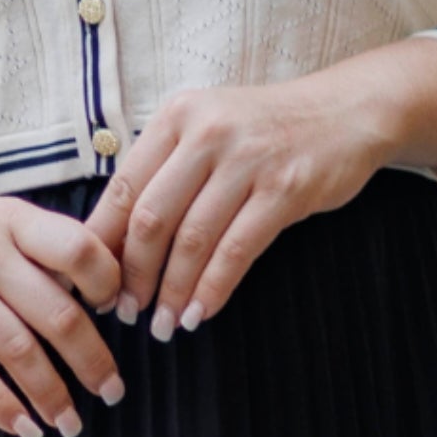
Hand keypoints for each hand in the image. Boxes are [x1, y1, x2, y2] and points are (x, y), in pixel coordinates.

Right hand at [0, 191, 126, 436]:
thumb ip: (39, 248)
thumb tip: (102, 295)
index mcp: (10, 217)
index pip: (79, 248)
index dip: (107, 284)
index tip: (115, 316)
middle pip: (55, 312)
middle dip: (91, 360)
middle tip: (112, 392)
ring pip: (18, 350)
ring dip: (52, 394)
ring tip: (70, 422)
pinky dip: (3, 407)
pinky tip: (24, 428)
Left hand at [83, 74, 388, 338]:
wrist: (343, 112)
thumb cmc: (264, 129)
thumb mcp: (207, 127)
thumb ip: (166, 168)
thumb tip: (114, 236)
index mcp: (177, 116)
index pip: (123, 186)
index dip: (103, 241)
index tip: (93, 280)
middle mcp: (206, 132)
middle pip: (151, 217)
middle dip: (134, 275)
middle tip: (127, 311)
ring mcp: (247, 159)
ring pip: (192, 239)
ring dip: (173, 291)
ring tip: (164, 324)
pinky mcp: (285, 188)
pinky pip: (237, 250)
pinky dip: (213, 288)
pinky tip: (201, 313)